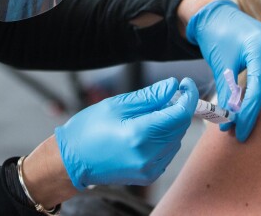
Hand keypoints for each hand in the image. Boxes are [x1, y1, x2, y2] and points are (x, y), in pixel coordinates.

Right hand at [55, 77, 198, 189]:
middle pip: (180, 127)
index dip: (187, 96)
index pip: (179, 114)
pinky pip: (168, 153)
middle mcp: (148, 155)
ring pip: (176, 140)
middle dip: (178, 108)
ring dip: (170, 124)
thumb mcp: (117, 105)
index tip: (186, 84)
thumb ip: (149, 96)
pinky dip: (164, 139)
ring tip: (149, 115)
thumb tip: (172, 86)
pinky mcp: (148, 176)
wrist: (72, 160)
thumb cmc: (89, 129)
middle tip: (165, 96)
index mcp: (139, 135)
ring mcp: (149, 169)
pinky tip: (147, 132)